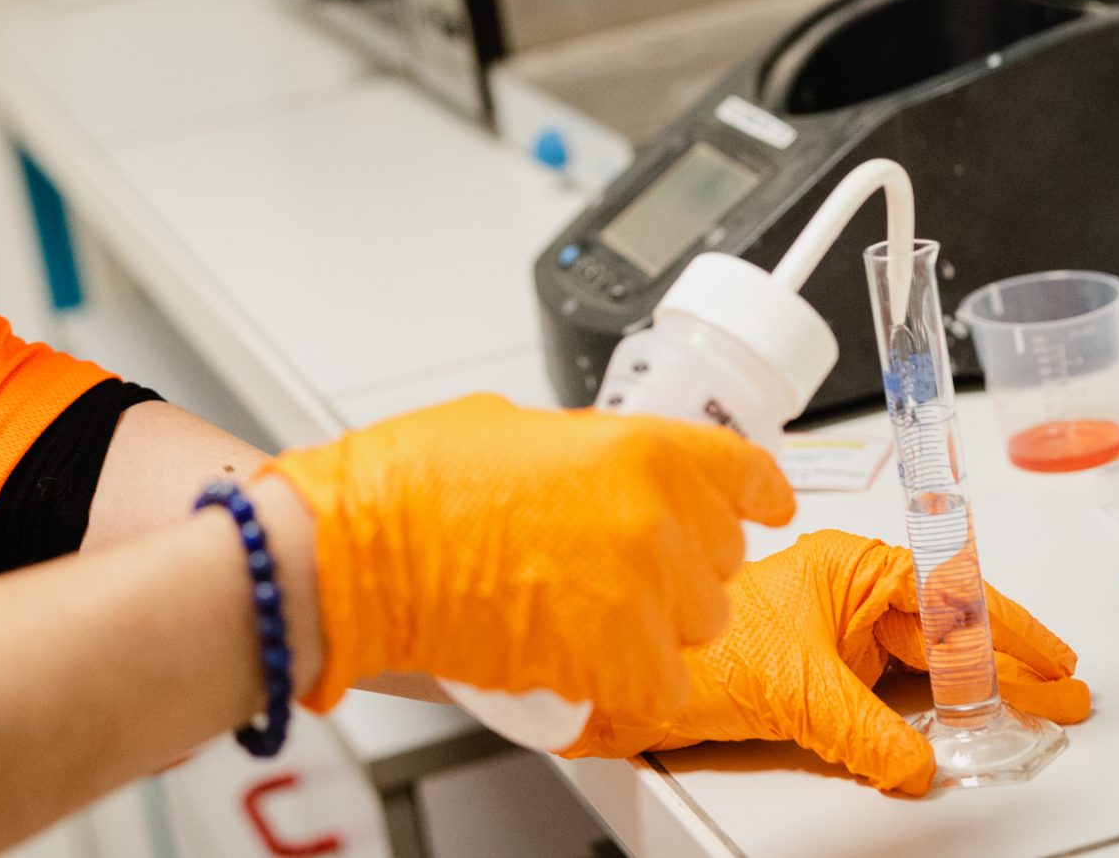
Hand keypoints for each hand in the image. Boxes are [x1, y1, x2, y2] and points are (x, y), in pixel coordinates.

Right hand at [263, 396, 792, 725]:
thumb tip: (601, 473)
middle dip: (678, 563)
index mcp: (638, 448)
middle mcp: (652, 519)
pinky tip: (586, 664)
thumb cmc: (407, 487)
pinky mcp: (609, 664)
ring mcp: (636, 596)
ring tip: (590, 617)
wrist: (358, 554)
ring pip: (697, 627)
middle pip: (720, 560)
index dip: (756, 494)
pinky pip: (659, 688)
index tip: (760, 504)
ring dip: (656, 625)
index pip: (743, 475)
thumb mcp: (513, 430)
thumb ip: (585, 453)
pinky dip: (628, 684)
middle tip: (616, 565)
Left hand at [564, 529, 1090, 794]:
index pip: (950, 591)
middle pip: (948, 630)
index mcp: (847, 564)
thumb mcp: (800, 689)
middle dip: (1008, 665)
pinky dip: (934, 714)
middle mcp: (846, 592)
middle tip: (1060, 696)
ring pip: (926, 663)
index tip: (1053, 657)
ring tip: (1032, 713)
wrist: (629, 679)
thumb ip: (872, 732)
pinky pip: (896, 693)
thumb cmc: (694, 646)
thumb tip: (921, 763)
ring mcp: (839, 634)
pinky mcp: (827, 673)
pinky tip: (966, 731)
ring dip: (979, 691)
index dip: (1009, 627)